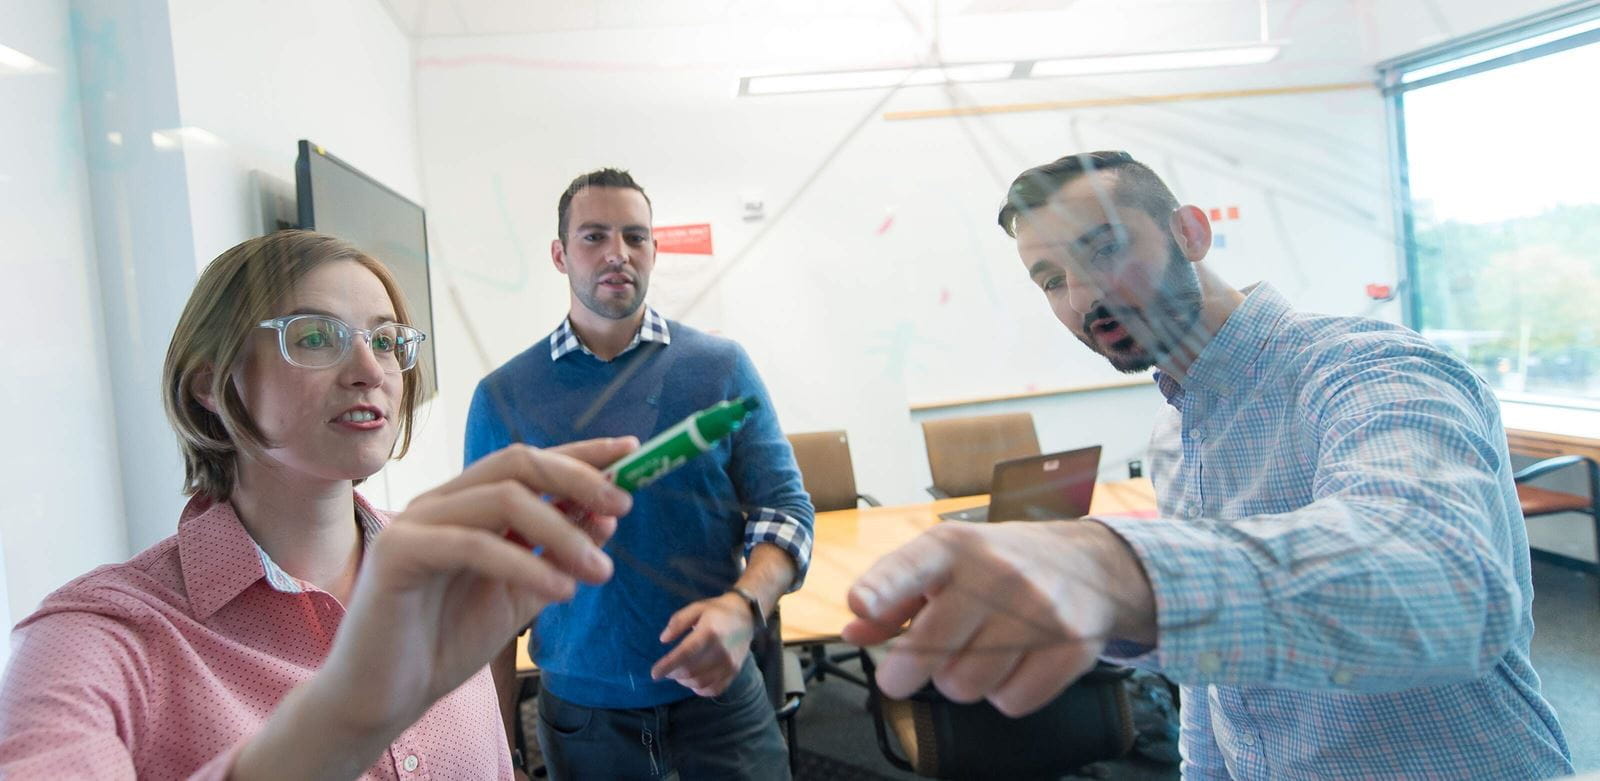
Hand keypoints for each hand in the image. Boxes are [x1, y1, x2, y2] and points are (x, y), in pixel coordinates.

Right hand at [313, 438, 636, 734]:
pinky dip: (526, 563)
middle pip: (517, 462)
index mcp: (470, 504)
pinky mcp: (399, 552)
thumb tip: (609, 514)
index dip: (582, 452)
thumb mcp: (522, 592)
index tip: (632, 452)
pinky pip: (475, 544)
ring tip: (600, 571)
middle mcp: (442, 501)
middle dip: (578, 478)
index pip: (531, 461)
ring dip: (563, 530)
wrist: (384, 697)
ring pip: (503, 498)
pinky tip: (561, 591)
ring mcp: (417, 522)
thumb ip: (559, 552)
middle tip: (624, 505)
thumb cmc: (445, 642)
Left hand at [650, 593, 755, 696]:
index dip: (667, 666)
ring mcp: (729, 664)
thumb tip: (663, 640)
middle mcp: (720, 651)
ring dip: (685, 682)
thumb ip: (678, 622)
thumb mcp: (696, 608)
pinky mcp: (734, 672)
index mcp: (709, 632)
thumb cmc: (717, 611)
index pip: (685, 654)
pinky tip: (694, 681)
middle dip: (673, 674)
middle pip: (690, 671)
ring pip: (700, 682)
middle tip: (668, 670)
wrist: (746, 615)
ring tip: (680, 674)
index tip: (654, 674)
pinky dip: (700, 689)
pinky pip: (714, 689)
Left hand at [840, 520, 1154, 716]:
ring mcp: (1037, 609)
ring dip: (961, 682)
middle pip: (930, 651)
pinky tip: (1013, 664)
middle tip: (905, 672)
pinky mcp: (1070, 644)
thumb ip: (892, 595)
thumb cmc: (998, 564)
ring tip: (975, 654)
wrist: (1088, 563)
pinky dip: (1005, 694)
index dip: (882, 590)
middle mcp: (996, 573)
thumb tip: (855, 629)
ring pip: (965, 686)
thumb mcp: (942, 562)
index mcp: (953, 547)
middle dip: (907, 672)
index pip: (910, 568)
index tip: (861, 605)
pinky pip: (1012, 701)